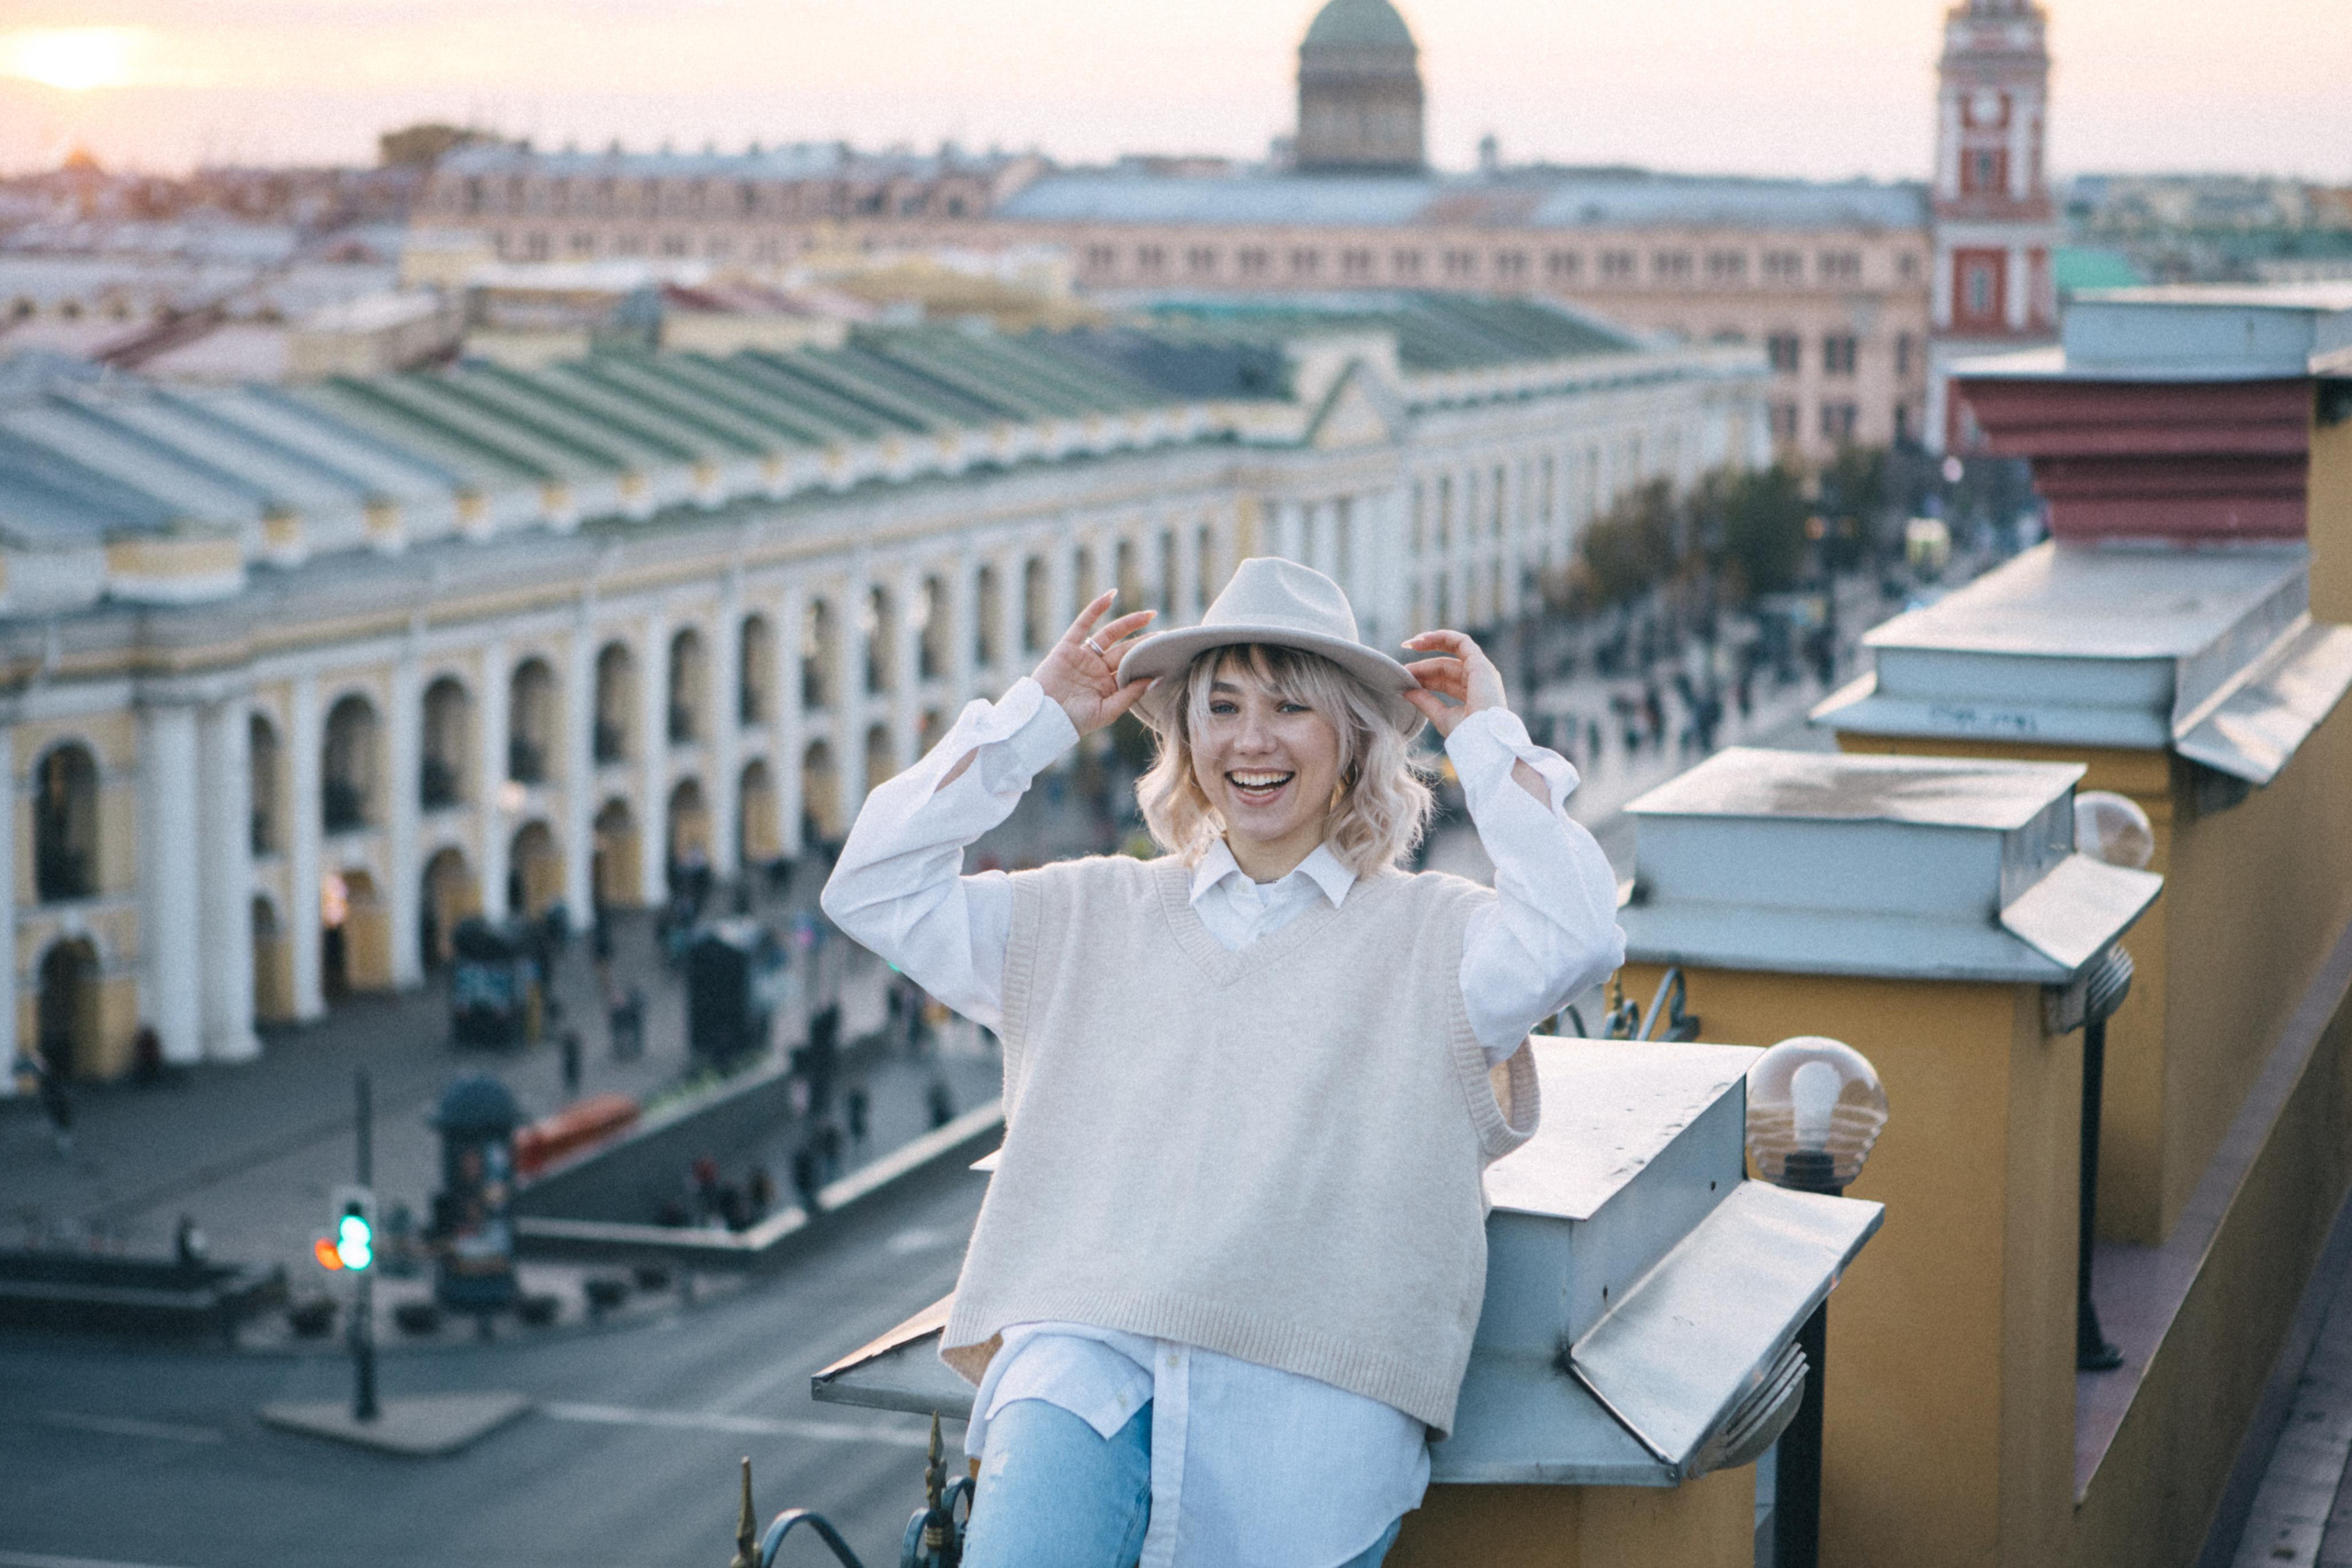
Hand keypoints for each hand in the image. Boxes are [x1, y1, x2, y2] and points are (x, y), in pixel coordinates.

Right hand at [1036, 591, 1155, 735]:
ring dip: (1129, 623)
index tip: (1167, 652)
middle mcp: (1097, 669)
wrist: (1044, 718)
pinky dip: (1096, 609)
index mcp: (1108, 686)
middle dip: (1144, 641)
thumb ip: (1130, 694)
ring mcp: (1083, 657)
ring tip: (1149, 614)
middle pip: (1125, 650)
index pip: (1132, 668)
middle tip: (1165, 634)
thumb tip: (1155, 678)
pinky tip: (1111, 596)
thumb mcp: (1108, 711)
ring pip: (1109, 634)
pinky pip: (1083, 624)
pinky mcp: (1067, 647)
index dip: (1148, 659)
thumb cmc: (1075, 721)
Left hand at [1400, 629, 1508, 739]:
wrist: (1483, 740)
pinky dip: (1441, 636)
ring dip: (1431, 643)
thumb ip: (1426, 702)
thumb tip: (1406, 691)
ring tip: (1409, 643)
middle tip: (1401, 667)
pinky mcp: (1480, 664)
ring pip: (1453, 650)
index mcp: (1472, 694)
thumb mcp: (1441, 717)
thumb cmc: (1467, 735)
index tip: (1403, 677)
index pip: (1443, 680)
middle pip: (1444, 667)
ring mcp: (1481, 670)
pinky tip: (1422, 639)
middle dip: (1422, 665)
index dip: (1423, 676)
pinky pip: (1461, 641)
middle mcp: (1479, 680)